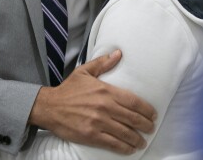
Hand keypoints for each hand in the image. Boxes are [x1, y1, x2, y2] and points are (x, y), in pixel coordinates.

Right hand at [29, 50, 156, 154]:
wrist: (49, 107)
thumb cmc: (68, 89)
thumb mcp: (84, 72)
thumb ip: (103, 63)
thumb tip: (118, 54)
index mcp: (106, 91)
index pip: (133, 102)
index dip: (147, 110)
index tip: (153, 114)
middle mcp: (105, 107)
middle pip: (133, 118)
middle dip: (146, 125)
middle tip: (150, 128)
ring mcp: (98, 123)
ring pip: (125, 133)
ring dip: (137, 139)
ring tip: (142, 141)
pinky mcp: (91, 136)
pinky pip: (113, 144)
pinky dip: (124, 148)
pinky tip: (130, 149)